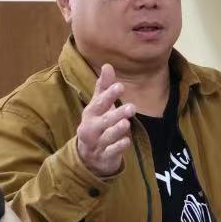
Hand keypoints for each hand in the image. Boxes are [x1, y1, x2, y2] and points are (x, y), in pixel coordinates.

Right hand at [75, 64, 135, 178]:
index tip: (120, 86)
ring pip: (107, 137)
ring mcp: (97, 143)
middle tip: (132, 107)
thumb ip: (103, 87)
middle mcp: (91, 128)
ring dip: (116, 130)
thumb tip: (107, 65)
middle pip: (104, 121)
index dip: (109, 95)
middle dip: (117, 114)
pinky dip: (119, 147)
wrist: (88, 155)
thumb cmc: (96, 123)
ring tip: (126, 123)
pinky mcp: (104, 156)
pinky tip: (127, 141)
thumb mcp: (98, 106)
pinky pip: (111, 152)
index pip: (99, 103)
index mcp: (90, 114)